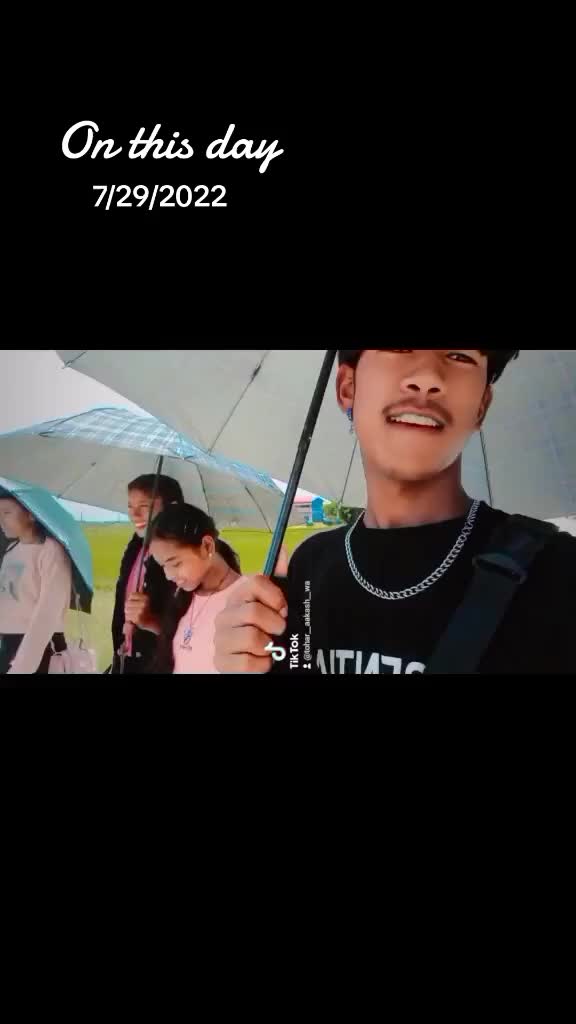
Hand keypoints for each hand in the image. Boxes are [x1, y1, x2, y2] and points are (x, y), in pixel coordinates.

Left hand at [124, 592, 154, 630]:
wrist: (153, 622)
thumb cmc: (147, 611)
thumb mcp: (145, 601)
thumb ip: (138, 596)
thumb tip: (131, 593)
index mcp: (146, 598)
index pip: (131, 595)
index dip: (130, 599)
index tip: (133, 602)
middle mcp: (143, 604)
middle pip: (127, 603)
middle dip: (128, 607)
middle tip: (132, 610)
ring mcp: (140, 611)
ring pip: (127, 610)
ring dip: (128, 613)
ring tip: (133, 615)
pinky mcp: (137, 618)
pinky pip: (128, 617)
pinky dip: (129, 618)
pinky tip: (134, 619)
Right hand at [214, 547, 289, 673]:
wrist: (259, 662)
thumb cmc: (269, 632)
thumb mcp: (276, 606)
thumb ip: (280, 579)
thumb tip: (282, 549)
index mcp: (239, 597)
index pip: (256, 583)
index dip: (275, 597)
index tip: (283, 610)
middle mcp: (225, 615)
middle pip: (253, 611)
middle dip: (274, 625)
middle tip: (278, 633)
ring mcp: (220, 639)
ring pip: (251, 637)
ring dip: (268, 647)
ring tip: (269, 649)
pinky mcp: (221, 662)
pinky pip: (247, 663)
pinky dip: (262, 665)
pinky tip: (262, 662)